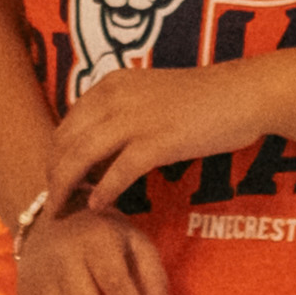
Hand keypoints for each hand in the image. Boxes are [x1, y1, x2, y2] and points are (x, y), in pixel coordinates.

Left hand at [41, 61, 259, 216]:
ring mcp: (136, 118)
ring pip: (81, 156)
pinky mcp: (158, 141)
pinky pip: (118, 172)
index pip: (67, 123)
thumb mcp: (149, 98)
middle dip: (53, 174)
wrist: (244, 93)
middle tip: (51, 200)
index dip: (55, 154)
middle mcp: (116, 97)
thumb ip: (121, 118)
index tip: (54, 177)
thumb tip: (96, 155)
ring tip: (61, 209)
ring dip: (66, 186)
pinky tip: (98, 207)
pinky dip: (103, 191)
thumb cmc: (202, 99)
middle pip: (65, 140)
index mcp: (112, 85)